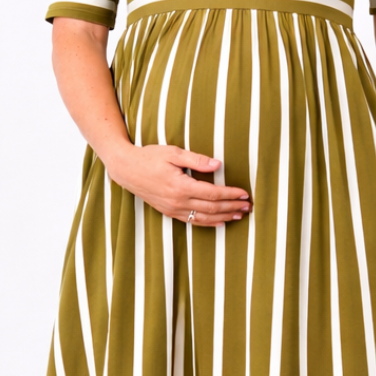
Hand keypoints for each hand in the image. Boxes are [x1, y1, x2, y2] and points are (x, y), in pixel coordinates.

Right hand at [103, 145, 251, 226]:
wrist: (126, 169)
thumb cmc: (149, 157)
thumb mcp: (173, 152)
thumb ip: (197, 160)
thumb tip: (218, 165)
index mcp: (181, 186)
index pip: (213, 194)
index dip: (231, 194)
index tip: (244, 193)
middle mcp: (177, 201)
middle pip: (212, 208)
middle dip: (232, 207)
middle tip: (248, 206)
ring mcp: (173, 209)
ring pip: (204, 218)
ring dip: (224, 218)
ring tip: (239, 215)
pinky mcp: (169, 212)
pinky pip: (192, 221)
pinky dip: (208, 223)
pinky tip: (220, 222)